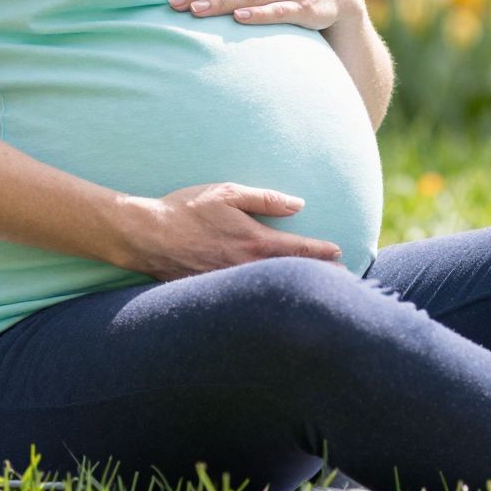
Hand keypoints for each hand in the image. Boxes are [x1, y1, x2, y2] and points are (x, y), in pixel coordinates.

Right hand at [117, 183, 343, 280]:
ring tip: (312, 288)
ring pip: (271, 287)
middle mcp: (246, 267)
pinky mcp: (215, 292)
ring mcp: (231, 283)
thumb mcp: (227, 193)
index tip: (340, 254)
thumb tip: (298, 204)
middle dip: (317, 276)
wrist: (148, 235)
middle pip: (291, 274)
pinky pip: (247, 295)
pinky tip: (271, 297)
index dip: (322, 252)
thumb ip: (265, 199)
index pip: (298, 249)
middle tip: (341, 279)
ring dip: (293, 287)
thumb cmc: (187, 209)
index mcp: (253, 241)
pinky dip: (265, 296)